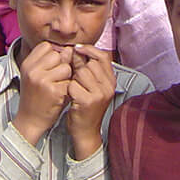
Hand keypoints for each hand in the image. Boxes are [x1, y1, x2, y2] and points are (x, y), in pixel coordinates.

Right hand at [12, 42, 72, 146]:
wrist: (30, 120)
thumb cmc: (35, 96)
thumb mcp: (36, 75)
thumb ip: (49, 61)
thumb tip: (69, 49)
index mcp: (27, 64)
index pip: (46, 46)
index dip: (53, 54)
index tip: (51, 67)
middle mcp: (33, 70)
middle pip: (58, 55)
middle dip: (61, 65)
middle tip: (55, 79)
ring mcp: (42, 80)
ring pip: (66, 67)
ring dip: (67, 77)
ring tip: (58, 87)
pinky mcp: (53, 91)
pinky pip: (69, 81)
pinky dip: (68, 88)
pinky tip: (60, 95)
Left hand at [66, 45, 115, 160]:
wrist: (85, 131)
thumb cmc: (85, 104)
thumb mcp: (91, 85)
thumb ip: (87, 67)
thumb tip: (74, 49)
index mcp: (111, 81)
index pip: (103, 56)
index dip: (89, 50)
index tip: (77, 48)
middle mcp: (108, 87)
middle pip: (90, 64)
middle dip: (78, 67)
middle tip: (75, 79)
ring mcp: (100, 94)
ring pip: (81, 73)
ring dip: (73, 79)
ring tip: (75, 90)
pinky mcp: (88, 101)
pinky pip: (73, 85)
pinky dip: (69, 90)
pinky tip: (72, 98)